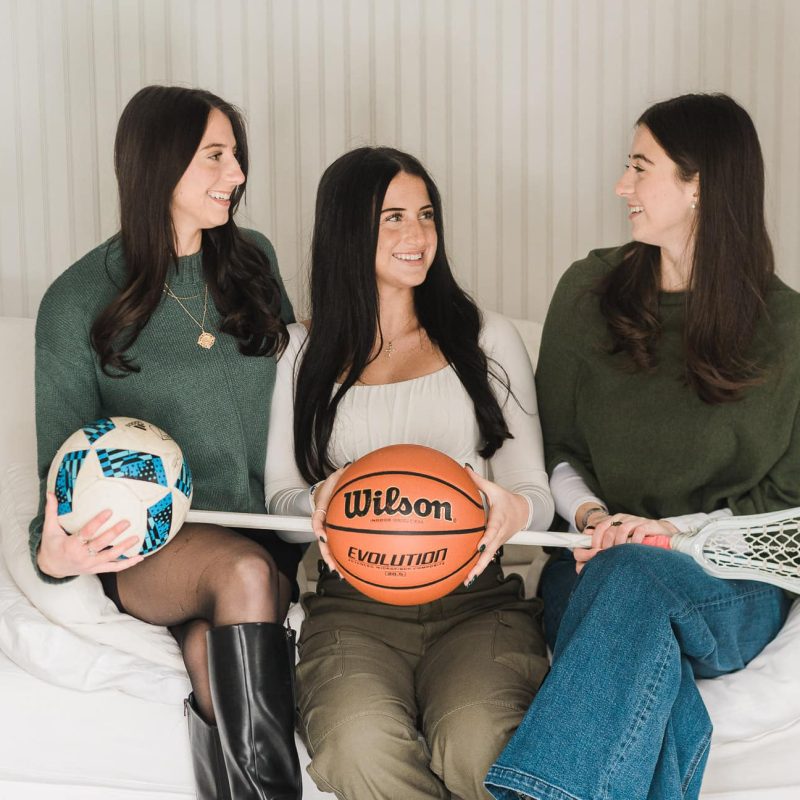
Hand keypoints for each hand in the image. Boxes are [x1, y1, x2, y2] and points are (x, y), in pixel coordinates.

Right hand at [36, 492, 143, 578]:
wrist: (51, 568)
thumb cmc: (52, 545)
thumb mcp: (49, 529)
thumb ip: (52, 511)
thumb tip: (50, 492)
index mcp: (71, 545)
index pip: (87, 533)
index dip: (98, 522)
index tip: (109, 511)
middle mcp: (82, 556)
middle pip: (101, 544)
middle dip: (114, 533)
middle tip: (127, 522)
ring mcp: (90, 565)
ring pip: (110, 557)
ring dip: (124, 548)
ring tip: (136, 537)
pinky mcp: (96, 569)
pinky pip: (114, 568)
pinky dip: (127, 564)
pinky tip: (140, 557)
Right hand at [310, 467, 346, 574]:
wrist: (332, 488)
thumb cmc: (337, 482)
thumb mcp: (338, 475)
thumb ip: (344, 472)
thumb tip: (350, 467)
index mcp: (322, 507)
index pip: (317, 519)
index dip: (319, 528)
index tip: (322, 536)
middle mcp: (323, 520)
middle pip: (322, 539)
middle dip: (327, 553)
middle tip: (333, 565)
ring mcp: (328, 527)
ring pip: (328, 546)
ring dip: (333, 559)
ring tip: (340, 572)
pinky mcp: (336, 531)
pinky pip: (339, 543)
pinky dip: (343, 555)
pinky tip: (353, 566)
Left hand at [463, 467, 529, 584]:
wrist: (524, 512)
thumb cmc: (507, 501)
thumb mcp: (494, 489)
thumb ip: (478, 481)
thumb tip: (464, 470)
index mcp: (499, 519)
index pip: (493, 530)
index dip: (486, 539)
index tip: (478, 546)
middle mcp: (499, 533)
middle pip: (490, 550)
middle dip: (481, 562)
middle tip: (471, 573)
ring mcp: (499, 542)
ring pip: (489, 557)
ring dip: (479, 569)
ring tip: (467, 580)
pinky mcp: (496, 546)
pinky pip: (487, 557)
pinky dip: (479, 567)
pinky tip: (468, 576)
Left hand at [574, 513, 677, 573]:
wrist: (663, 532)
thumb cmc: (639, 538)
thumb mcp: (621, 537)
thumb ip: (605, 539)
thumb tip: (586, 542)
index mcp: (615, 520)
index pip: (600, 528)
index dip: (595, 541)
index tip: (595, 554)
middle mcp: (624, 518)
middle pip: (609, 531)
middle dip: (607, 547)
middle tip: (608, 559)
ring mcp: (635, 520)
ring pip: (622, 530)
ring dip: (619, 545)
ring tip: (620, 556)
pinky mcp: (648, 524)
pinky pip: (638, 531)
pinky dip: (635, 541)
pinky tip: (634, 551)